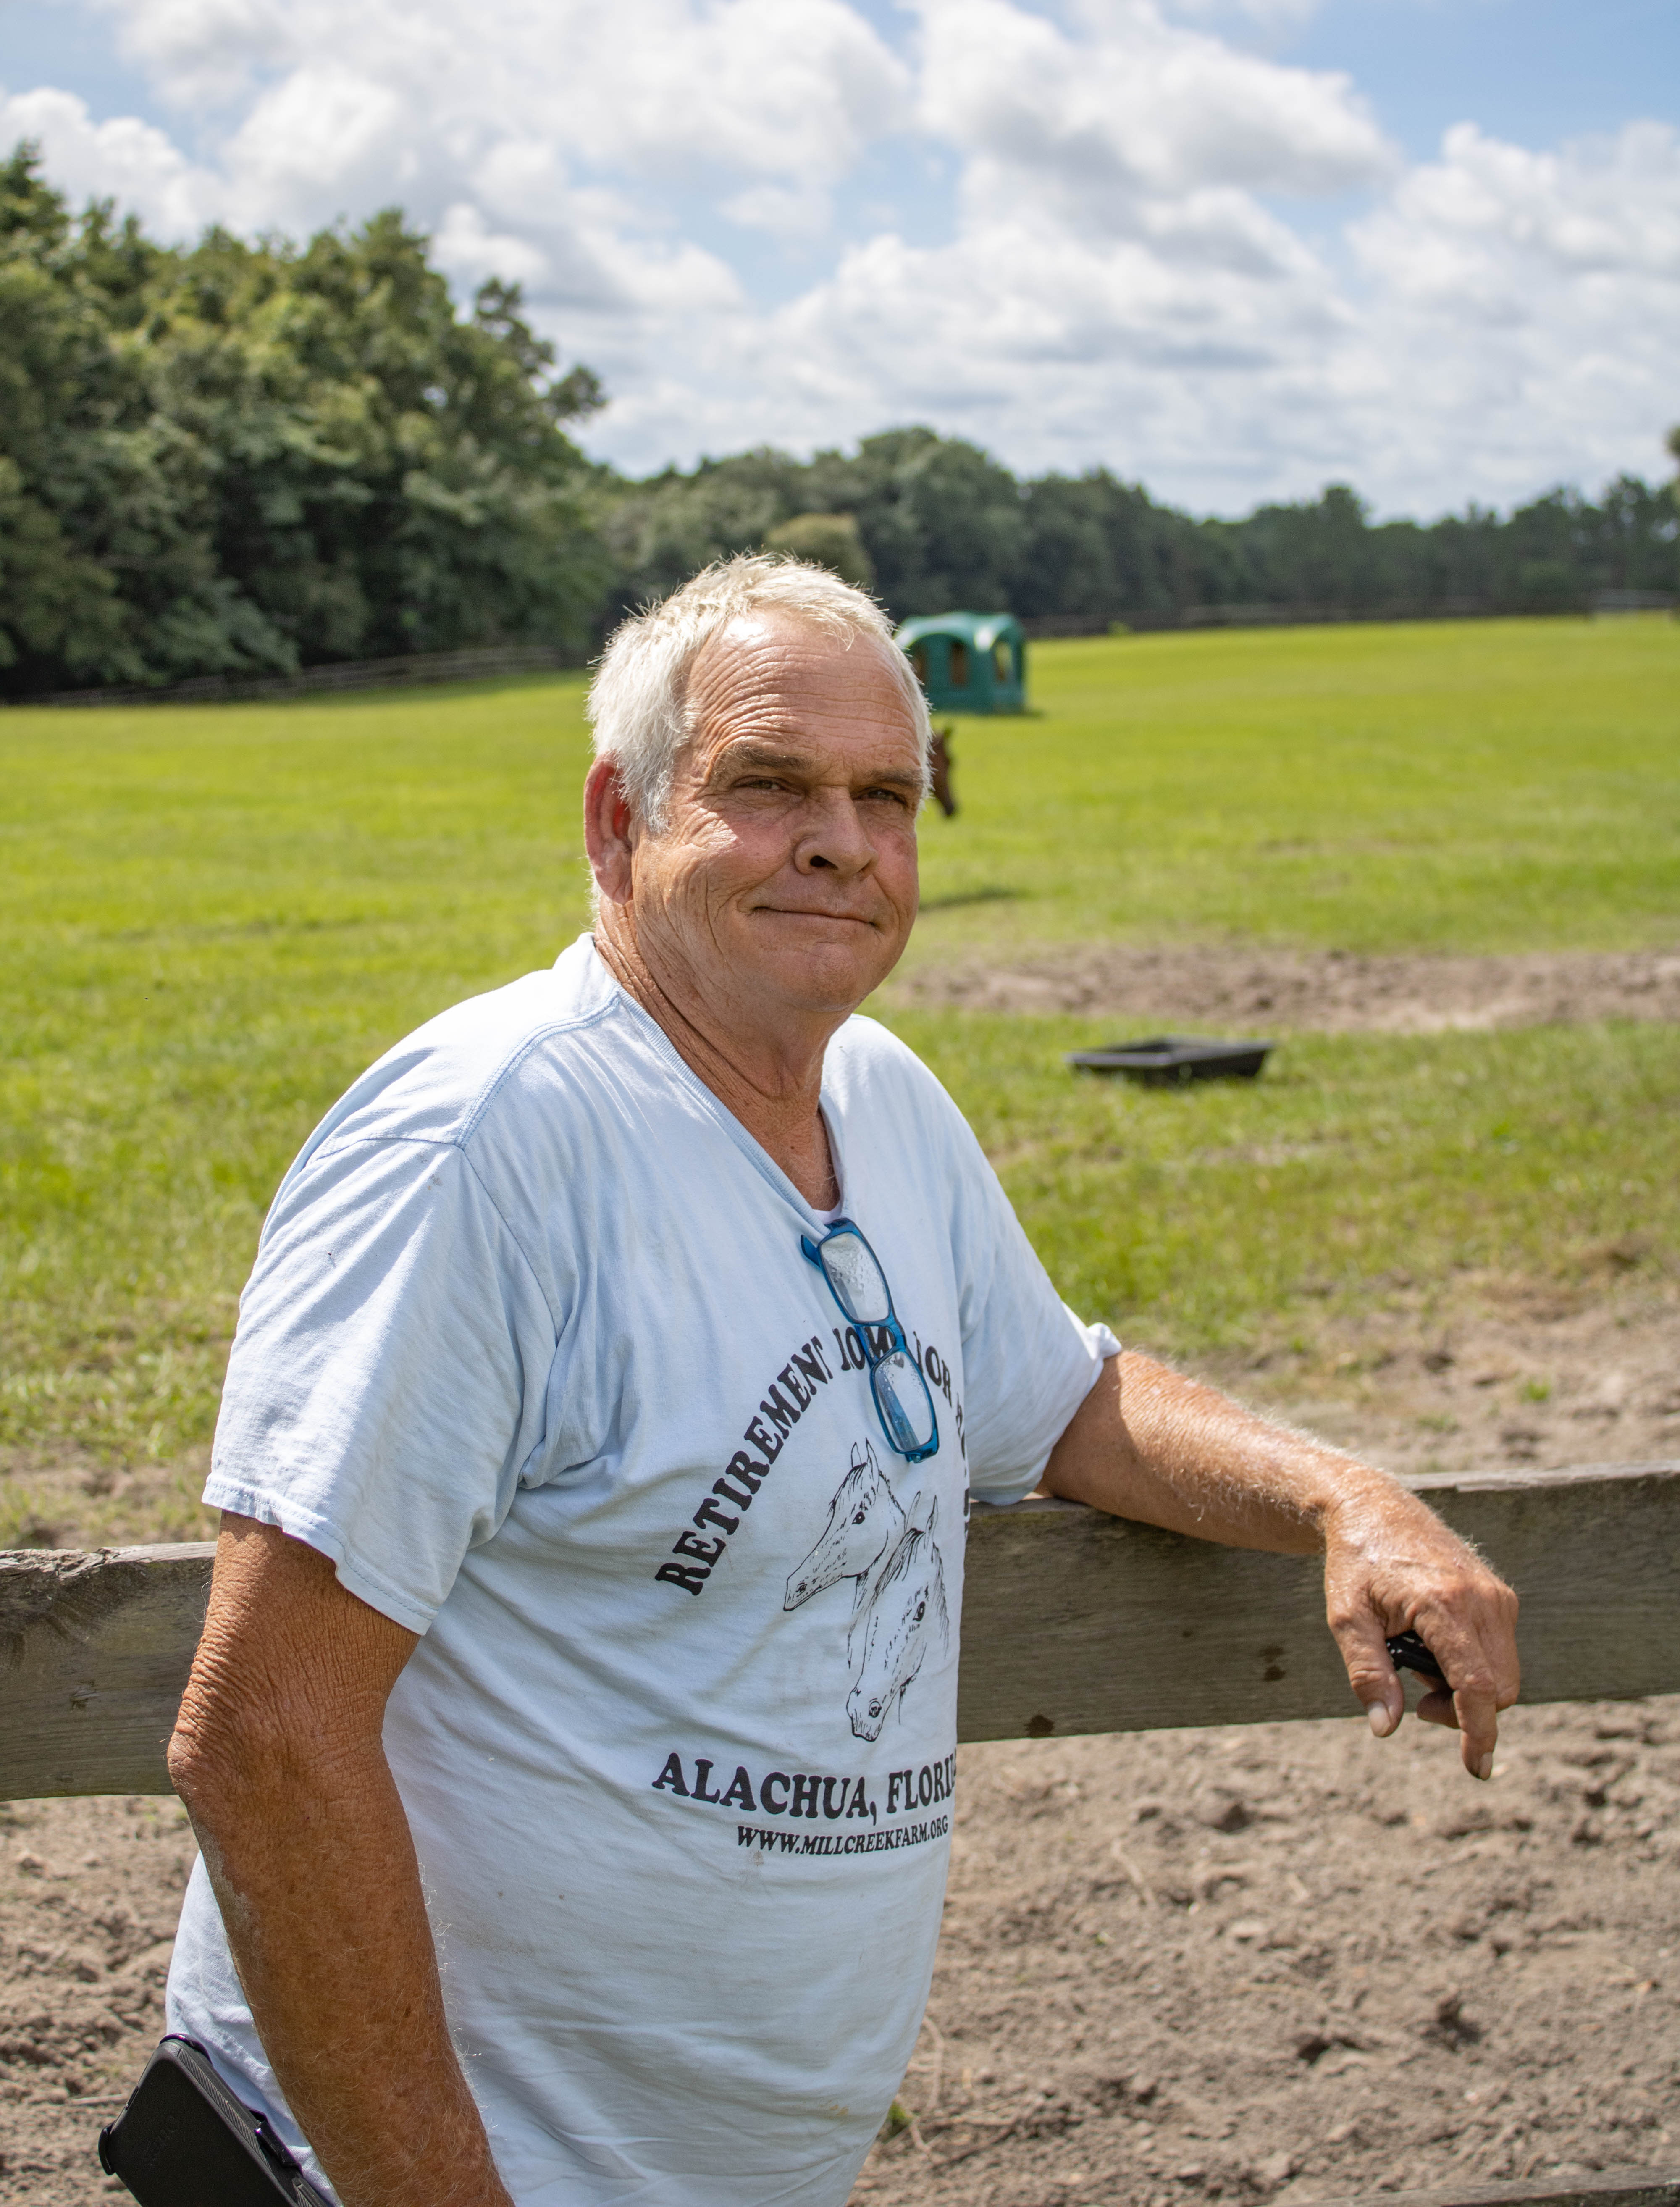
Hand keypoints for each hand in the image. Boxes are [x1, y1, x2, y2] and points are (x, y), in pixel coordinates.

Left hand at [1320, 1488, 1519, 1779]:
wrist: (1374, 1508)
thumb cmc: (1355, 1565)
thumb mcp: (1346, 1619)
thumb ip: (1368, 1674)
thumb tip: (1386, 1728)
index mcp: (1442, 1604)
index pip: (1477, 1684)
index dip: (1479, 1732)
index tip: (1476, 1768)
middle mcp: (1481, 1598)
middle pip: (1499, 1687)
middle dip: (1464, 1712)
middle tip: (1416, 1700)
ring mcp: (1496, 1594)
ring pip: (1504, 1673)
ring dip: (1468, 1689)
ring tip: (1416, 1664)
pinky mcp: (1500, 1594)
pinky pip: (1501, 1651)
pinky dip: (1475, 1667)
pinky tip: (1434, 1648)